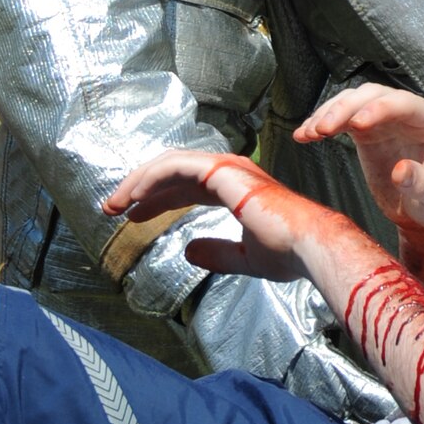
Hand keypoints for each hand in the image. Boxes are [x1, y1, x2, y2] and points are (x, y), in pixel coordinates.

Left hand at [105, 149, 319, 282]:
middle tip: (113, 208)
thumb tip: (189, 253)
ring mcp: (227, 168)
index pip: (188, 187)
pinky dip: (151, 179)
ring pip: (170, 165)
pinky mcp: (222, 171)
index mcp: (237, 189)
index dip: (159, 200)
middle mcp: (230, 173)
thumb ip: (217, 254)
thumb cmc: (289, 253)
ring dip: (139, 182)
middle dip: (141, 189)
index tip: (133, 216)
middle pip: (173, 173)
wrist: (310, 246)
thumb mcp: (245, 258)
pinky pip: (176, 168)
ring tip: (114, 203)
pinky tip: (133, 197)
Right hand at [295, 85, 423, 229]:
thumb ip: (422, 183)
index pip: (403, 103)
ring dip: (328, 113)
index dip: (378, 109)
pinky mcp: (367, 131)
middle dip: (346, 108)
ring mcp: (386, 120)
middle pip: (373, 95)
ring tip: (309, 133)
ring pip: (354, 102)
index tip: (356, 125)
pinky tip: (304, 135)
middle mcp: (410, 113)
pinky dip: (322, 124)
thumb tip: (401, 171)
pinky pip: (342, 119)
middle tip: (323, 129)